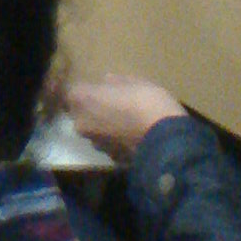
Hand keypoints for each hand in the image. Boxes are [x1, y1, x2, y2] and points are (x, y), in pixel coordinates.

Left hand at [65, 74, 186, 161]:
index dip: (84, 90)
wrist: (168, 143)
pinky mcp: (110, 158)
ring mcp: (96, 143)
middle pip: (79, 113)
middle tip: (110, 103)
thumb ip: (117, 82)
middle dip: (91, 108)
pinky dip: (114, 139)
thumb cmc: (148, 102)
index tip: (95, 88)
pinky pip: (107, 143)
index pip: (72, 92)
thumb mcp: (135, 82)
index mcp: (84, 98)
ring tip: (123, 120)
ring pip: (93, 130)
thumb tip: (107, 82)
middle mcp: (83, 122)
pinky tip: (130, 135)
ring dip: (102, 124)